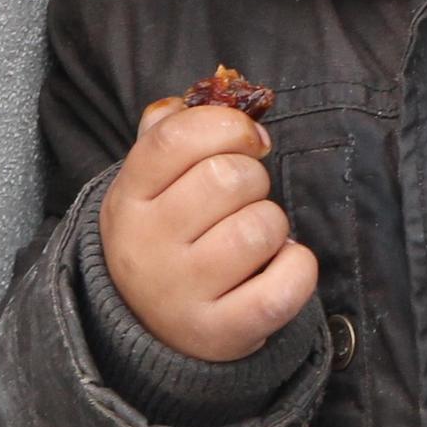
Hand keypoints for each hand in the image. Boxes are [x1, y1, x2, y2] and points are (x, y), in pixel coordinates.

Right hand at [100, 98, 320, 362]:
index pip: (175, 138)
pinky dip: (297, 268)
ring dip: (274, 226)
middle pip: (228, 178)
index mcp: (129, 198)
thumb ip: (169, 132)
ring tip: (254, 241)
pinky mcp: (220, 331)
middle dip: (254, 179)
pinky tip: (277, 268)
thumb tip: (203, 94)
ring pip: (261, 228)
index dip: (227, 125)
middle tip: (244, 200)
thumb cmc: (165, 238)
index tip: (249, 139)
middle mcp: (148, 246)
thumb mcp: (149, 186)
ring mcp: (181, 293)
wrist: (148, 329)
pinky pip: (285, 284)